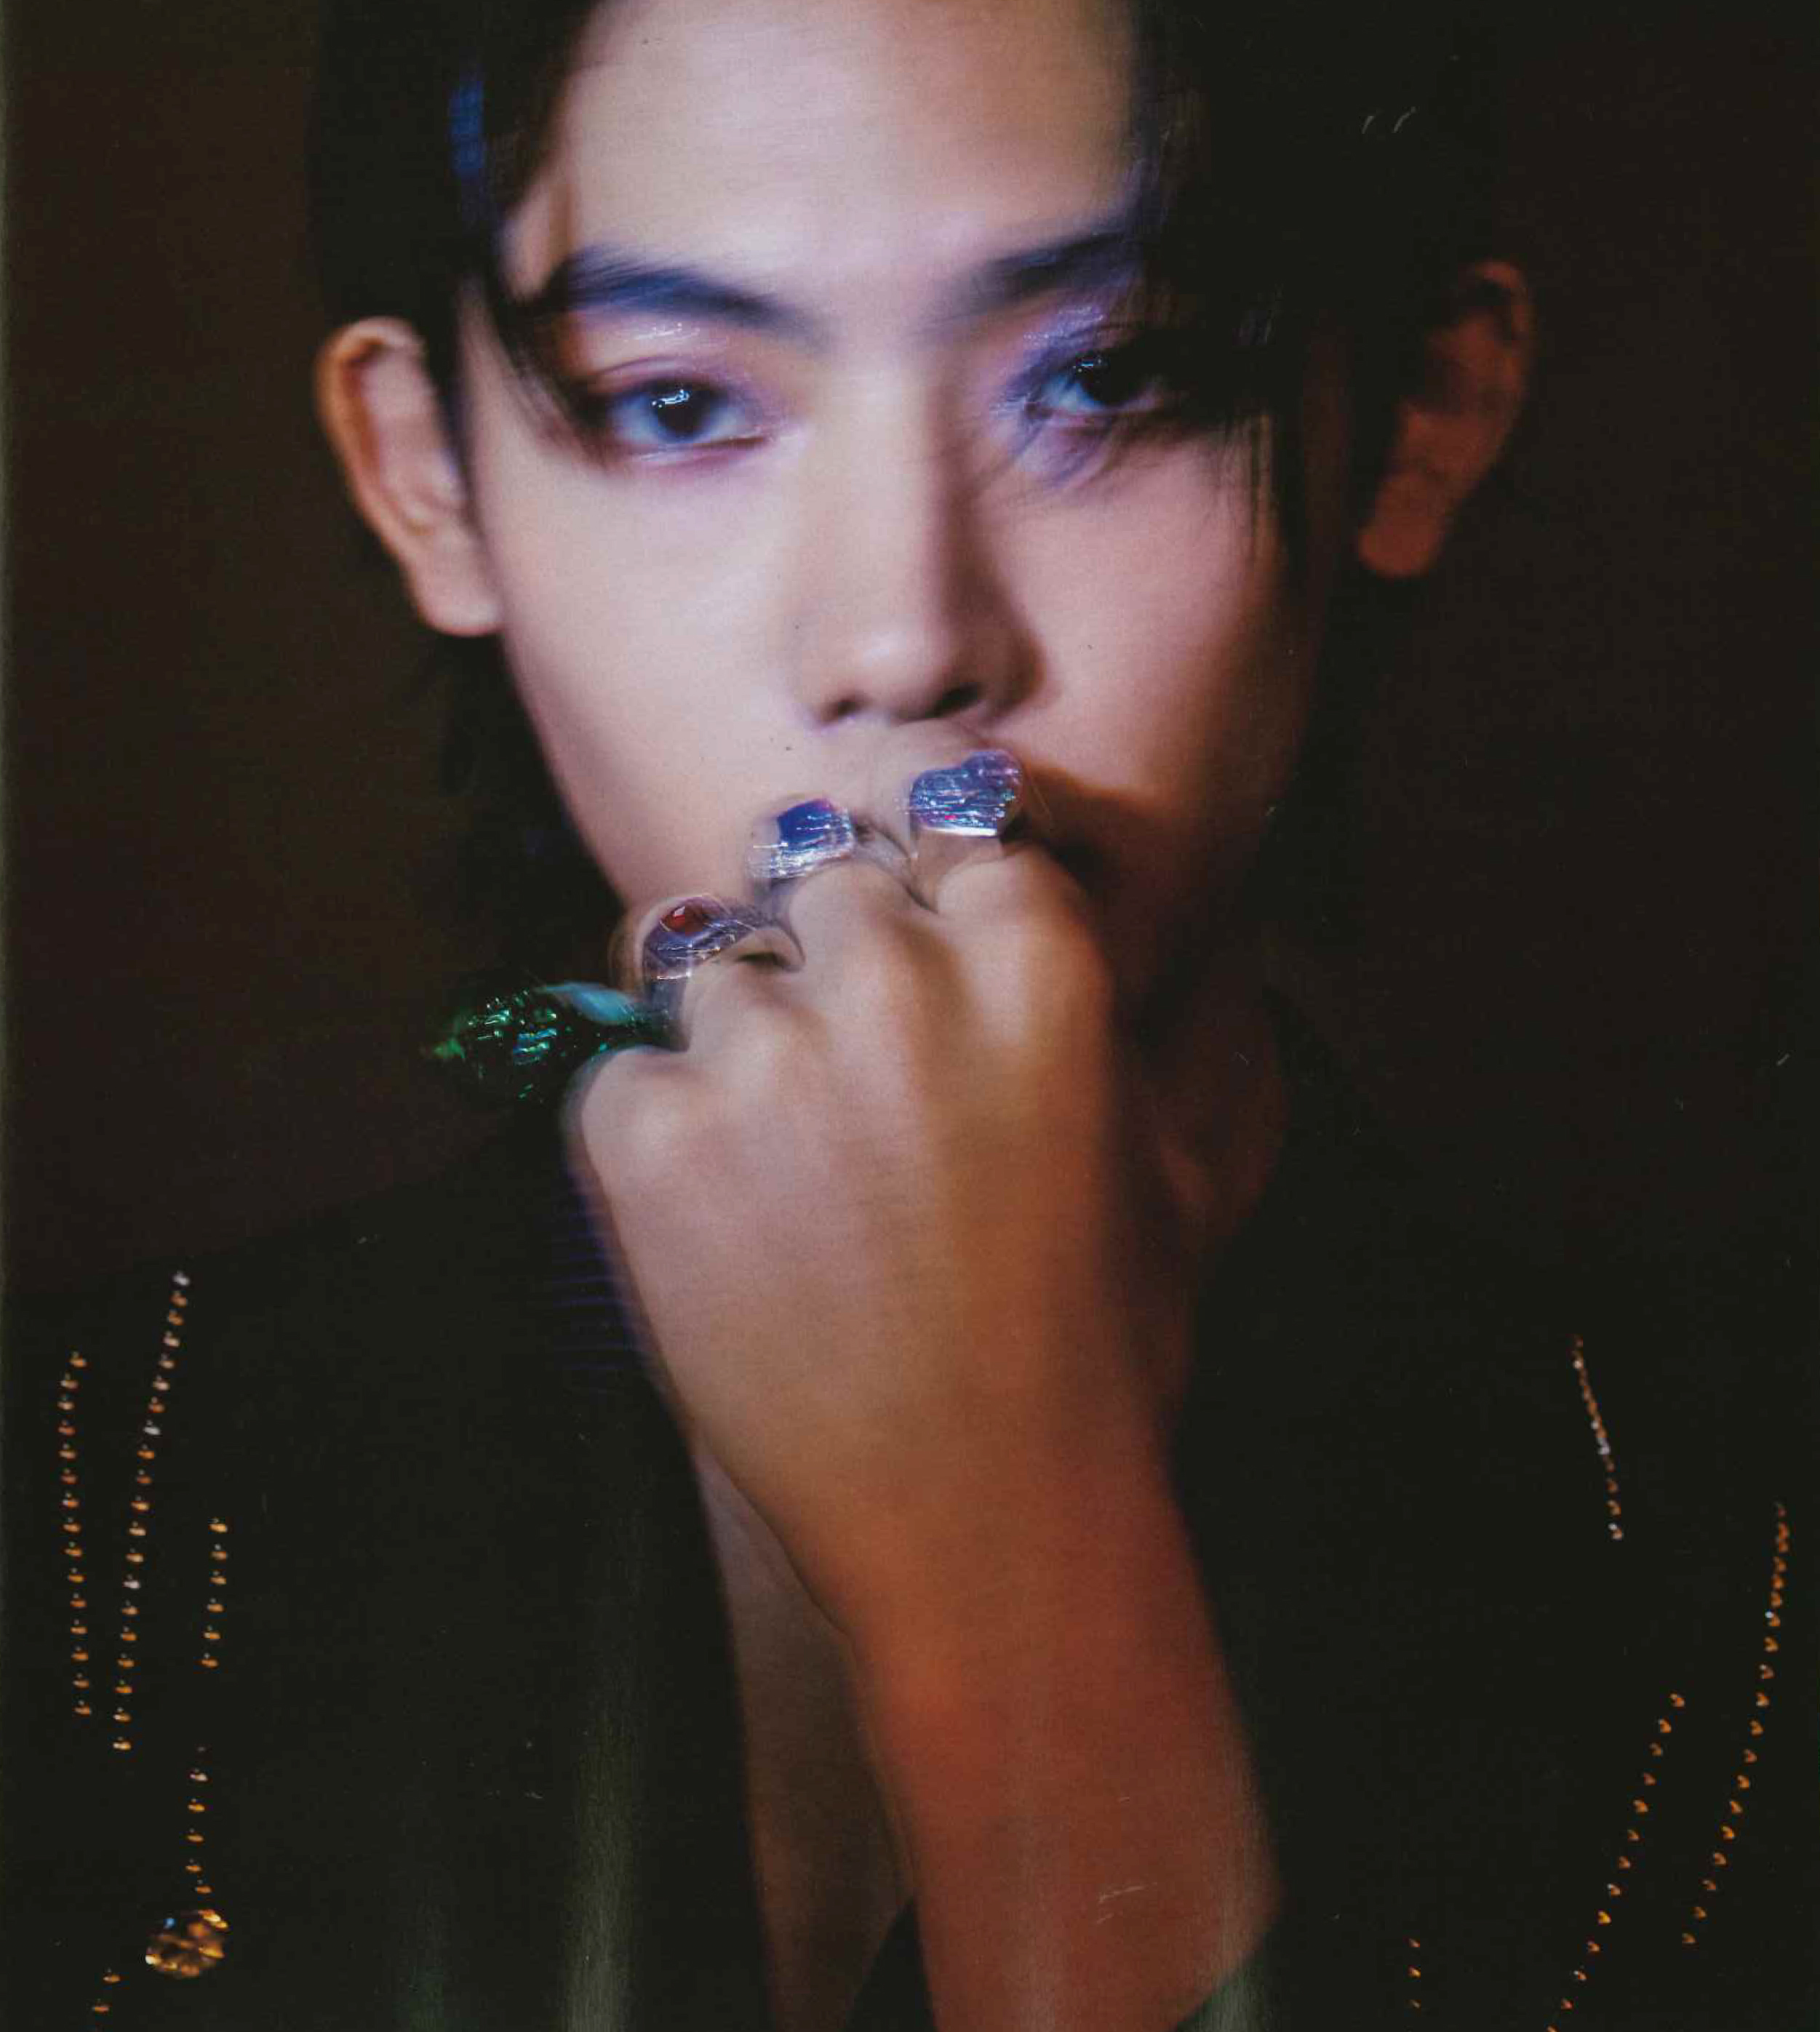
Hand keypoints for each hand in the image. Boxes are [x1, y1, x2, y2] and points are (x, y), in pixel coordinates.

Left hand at [568, 734, 1278, 2029]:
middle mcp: (892, 970)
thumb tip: (1168, 928)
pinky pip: (616, 1069)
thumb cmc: (1095, 1345)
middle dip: (816, 958)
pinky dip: (650, 1131)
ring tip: (781, 1175)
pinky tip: (719, 1224)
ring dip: (728, 1045)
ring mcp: (763, 1051)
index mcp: (1030, 949)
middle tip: (840, 1083)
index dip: (911, 883)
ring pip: (699, 966)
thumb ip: (1147, 1017)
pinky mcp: (650, 1138)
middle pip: (805, 878)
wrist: (987, 1515)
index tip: (897, 933)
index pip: (934, 813)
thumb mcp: (1171, 1159)